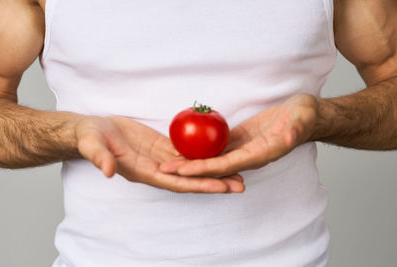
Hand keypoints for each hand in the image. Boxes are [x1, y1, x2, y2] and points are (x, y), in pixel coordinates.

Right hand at [75, 116, 244, 192]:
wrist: (93, 130)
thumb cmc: (91, 137)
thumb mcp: (93, 145)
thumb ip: (100, 158)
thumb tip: (107, 172)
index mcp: (143, 172)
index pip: (175, 182)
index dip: (198, 185)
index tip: (220, 187)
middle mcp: (156, 169)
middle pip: (190, 179)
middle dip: (215, 182)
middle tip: (240, 185)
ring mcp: (161, 159)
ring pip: (192, 167)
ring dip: (213, 171)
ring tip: (237, 172)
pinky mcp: (163, 147)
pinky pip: (186, 153)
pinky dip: (202, 155)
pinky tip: (219, 153)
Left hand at [159, 94, 317, 176]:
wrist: (304, 115)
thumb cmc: (304, 116)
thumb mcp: (302, 119)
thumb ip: (294, 130)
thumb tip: (288, 138)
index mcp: (259, 155)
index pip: (226, 165)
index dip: (203, 169)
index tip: (183, 171)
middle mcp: (247, 157)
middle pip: (213, 166)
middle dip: (189, 169)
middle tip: (163, 169)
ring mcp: (242, 149)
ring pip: (213, 158)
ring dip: (191, 161)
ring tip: (168, 160)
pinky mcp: (239, 139)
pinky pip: (217, 146)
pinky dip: (201, 148)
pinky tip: (185, 146)